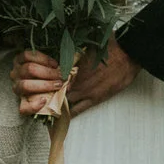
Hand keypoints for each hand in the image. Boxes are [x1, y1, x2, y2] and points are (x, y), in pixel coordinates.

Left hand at [12, 41, 138, 117]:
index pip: (52, 78)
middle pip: (55, 92)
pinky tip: (62, 118)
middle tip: (37, 103)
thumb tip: (63, 51)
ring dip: (56, 107)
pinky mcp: (95, 98)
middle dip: (47, 97)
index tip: (36, 88)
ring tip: (46, 113)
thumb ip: (73, 52)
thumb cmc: (108, 46)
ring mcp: (85, 91)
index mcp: (71, 66)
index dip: (44, 84)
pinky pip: (79, 109)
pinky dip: (69, 114)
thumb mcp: (87, 46)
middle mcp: (75, 80)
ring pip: (65, 102)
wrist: (127, 54)